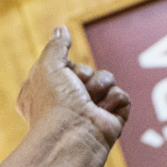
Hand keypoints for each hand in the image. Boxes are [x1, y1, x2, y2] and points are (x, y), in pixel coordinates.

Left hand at [16, 26, 131, 152]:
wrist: (73, 136)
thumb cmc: (54, 102)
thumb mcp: (48, 66)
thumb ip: (56, 46)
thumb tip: (60, 30)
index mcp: (44, 91)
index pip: (65, 65)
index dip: (66, 67)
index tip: (59, 78)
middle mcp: (65, 102)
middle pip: (87, 70)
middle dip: (85, 75)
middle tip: (76, 91)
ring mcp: (88, 112)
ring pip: (106, 80)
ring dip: (100, 86)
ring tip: (89, 103)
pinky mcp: (110, 120)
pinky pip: (122, 97)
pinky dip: (114, 101)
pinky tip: (102, 114)